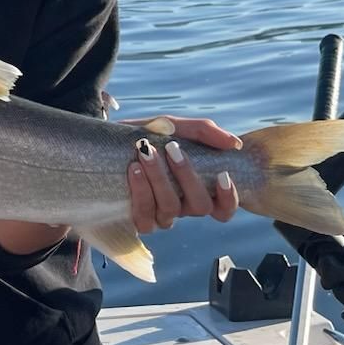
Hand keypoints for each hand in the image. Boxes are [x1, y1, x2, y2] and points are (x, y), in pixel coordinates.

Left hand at [123, 115, 239, 232]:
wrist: (110, 142)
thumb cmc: (150, 135)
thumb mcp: (176, 126)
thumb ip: (204, 131)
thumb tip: (233, 144)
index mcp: (198, 188)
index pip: (224, 208)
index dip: (228, 198)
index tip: (223, 174)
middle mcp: (183, 206)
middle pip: (199, 206)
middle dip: (187, 176)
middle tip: (172, 148)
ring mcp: (161, 215)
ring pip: (170, 210)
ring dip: (159, 180)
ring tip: (145, 154)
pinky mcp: (138, 218)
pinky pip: (145, 218)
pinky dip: (141, 194)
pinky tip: (134, 172)